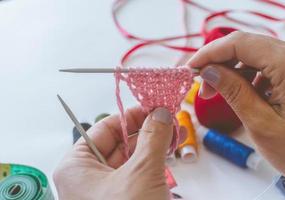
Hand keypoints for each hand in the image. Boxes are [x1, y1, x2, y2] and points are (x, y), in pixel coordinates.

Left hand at [53, 107, 173, 199]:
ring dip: (154, 146)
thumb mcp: (142, 172)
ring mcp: (106, 190)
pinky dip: (154, 163)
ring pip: (132, 158)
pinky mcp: (123, 199)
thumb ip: (152, 137)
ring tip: (174, 135)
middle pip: (120, 142)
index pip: (104, 128)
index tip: (153, 108)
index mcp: (77, 166)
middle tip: (169, 120)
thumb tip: (160, 113)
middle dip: (147, 130)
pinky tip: (169, 155)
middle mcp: (88, 177)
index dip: (130, 115)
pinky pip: (138, 174)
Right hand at [187, 31, 284, 183]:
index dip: (210, 52)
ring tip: (219, 91)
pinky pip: (268, 63)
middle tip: (203, 86)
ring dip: (233, 69)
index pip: (240, 43)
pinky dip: (249, 74)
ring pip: (256, 53)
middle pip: (247, 45)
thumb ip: (233, 92)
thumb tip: (208, 71)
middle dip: (219, 62)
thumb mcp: (261, 124)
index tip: (191, 68)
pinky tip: (243, 92)